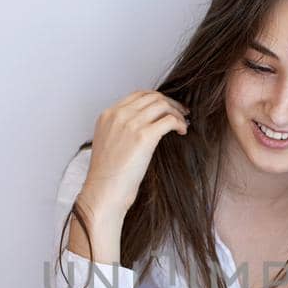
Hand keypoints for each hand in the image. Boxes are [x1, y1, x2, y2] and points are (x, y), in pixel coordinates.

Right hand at [79, 90, 188, 219]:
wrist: (103, 192)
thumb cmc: (108, 176)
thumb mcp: (109, 143)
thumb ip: (121, 129)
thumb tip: (145, 126)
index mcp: (108, 115)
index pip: (137, 95)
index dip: (157, 98)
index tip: (167, 107)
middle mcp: (118, 115)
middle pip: (152, 96)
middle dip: (170, 103)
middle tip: (181, 113)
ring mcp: (130, 124)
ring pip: (162, 105)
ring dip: (176, 112)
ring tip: (183, 123)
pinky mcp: (144, 136)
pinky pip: (169, 120)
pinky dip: (179, 123)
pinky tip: (182, 132)